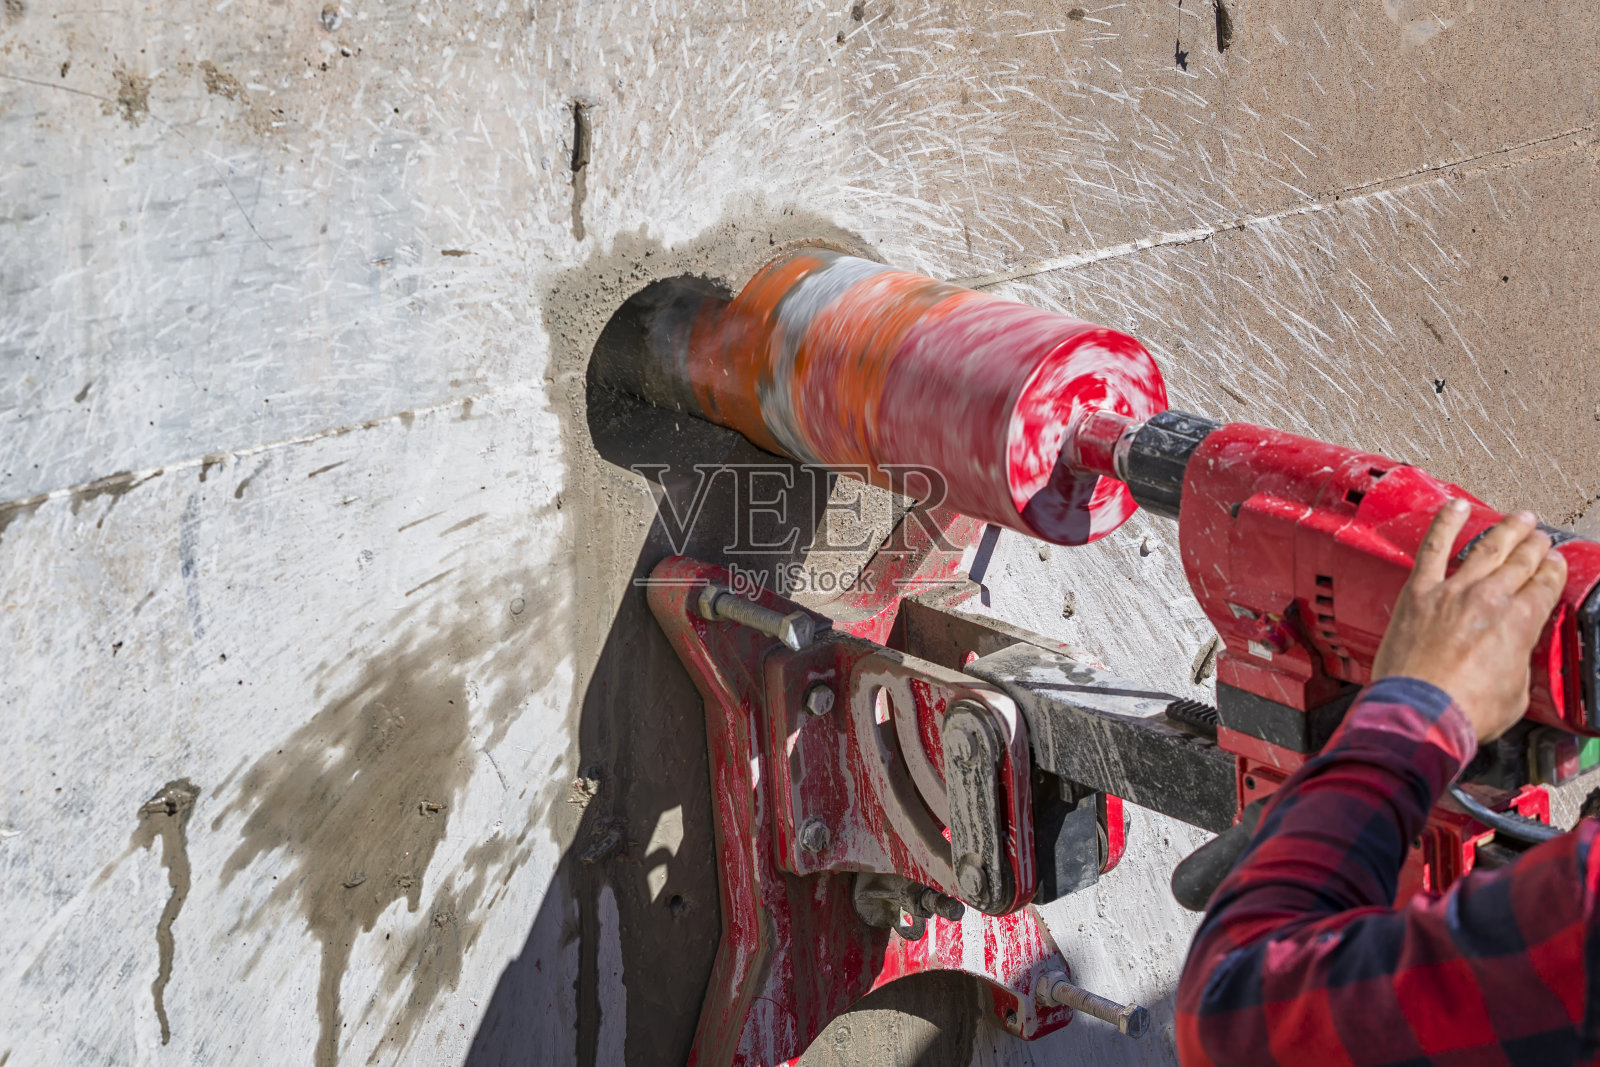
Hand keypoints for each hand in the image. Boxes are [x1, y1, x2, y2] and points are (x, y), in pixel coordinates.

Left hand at [1371, 500, 1567, 741]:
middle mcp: (1490, 599)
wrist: (1421, 711)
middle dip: (1534, 547)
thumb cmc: (1467, 710)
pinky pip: (1433, 548)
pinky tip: (1456, 507)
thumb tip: (1513, 657)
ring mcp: (1452, 591)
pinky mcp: (1419, 592)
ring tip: (1520, 518)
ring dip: (1507, 530)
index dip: (1552, 571)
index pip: (1544, 586)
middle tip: (1540, 537)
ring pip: (1485, 549)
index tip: (1554, 561)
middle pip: (1519, 563)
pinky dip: (1444, 523)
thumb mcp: (1516, 693)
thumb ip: (1517, 664)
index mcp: (1520, 623)